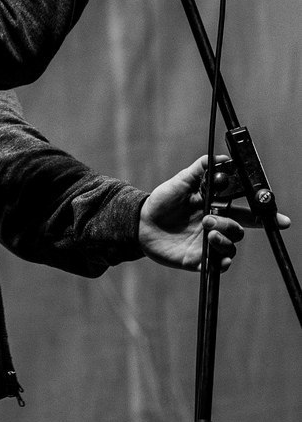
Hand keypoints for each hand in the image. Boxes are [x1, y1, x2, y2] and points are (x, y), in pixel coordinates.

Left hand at [138, 155, 290, 272]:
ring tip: (207, 230)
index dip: (263, 215)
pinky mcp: (198, 259)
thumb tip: (220, 157)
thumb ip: (200, 169)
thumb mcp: (181, 181)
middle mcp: (215, 226)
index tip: (280, 219)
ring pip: (231, 245)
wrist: (141, 222)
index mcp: (216, 208)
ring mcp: (208, 243)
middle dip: (233, 224)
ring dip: (224, 238)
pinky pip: (218, 264)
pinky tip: (215, 253)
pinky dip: (221, 260)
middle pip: (240, 229)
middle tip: (211, 218)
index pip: (245, 212)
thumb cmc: (162, 200)